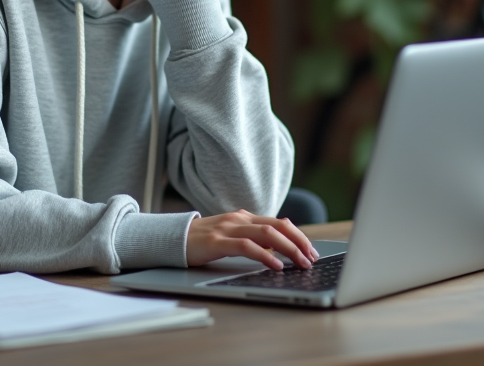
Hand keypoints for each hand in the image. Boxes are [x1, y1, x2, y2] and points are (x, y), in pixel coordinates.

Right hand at [186, 210, 320, 270]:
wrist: (171, 238)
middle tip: (312, 258)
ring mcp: (227, 229)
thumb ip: (252, 239)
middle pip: (278, 226)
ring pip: (266, 234)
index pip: (279, 222)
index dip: (299, 236)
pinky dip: (264, 256)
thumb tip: (277, 251)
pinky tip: (275, 266)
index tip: (312, 251)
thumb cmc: (202, 241)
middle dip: (299, 242)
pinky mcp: (216, 241)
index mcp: (244, 218)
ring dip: (288, 249)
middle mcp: (239, 219)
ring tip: (301, 263)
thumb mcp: (230, 237)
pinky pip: (246, 246)